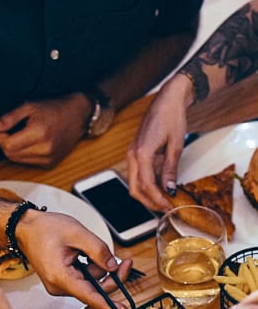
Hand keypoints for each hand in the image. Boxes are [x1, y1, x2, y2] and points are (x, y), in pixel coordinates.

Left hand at [0, 94, 90, 167]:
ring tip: (22, 135)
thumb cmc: (55, 108)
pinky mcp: (50, 164)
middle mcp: (44, 148)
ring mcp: (48, 158)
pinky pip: (28, 162)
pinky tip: (32, 142)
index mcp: (39, 133)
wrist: (78, 115)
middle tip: (9, 130)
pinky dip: (25, 154)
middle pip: (10, 154)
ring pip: (18, 160)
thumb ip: (10, 118)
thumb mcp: (30, 106)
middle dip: (5, 143)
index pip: (7, 144)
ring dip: (14, 149)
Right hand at [17, 210, 132, 308]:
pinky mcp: (61, 281)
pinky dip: (90, 269)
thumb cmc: (44, 230)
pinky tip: (86, 254)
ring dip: (99, 269)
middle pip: (93, 290)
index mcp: (60, 276)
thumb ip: (98, 250)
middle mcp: (58, 285)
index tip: (120, 308)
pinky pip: (83, 280)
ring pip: (90, 284)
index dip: (106, 303)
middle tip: (124, 262)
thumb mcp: (77, 233)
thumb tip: (112, 265)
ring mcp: (59, 285)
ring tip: (93, 248)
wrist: (26, 228)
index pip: (88, 295)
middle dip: (111, 276)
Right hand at [126, 74, 193, 209]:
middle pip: (135, 188)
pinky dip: (147, 185)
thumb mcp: (176, 144)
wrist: (167, 99)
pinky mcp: (136, 153)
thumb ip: (170, 168)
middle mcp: (132, 155)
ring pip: (134, 183)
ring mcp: (132, 154)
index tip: (169, 207)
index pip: (147, 185)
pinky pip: (138, 175)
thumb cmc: (172, 116)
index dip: (157, 199)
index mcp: (142, 153)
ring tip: (163, 201)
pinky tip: (160, 187)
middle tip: (165, 209)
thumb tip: (169, 188)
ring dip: (147, 195)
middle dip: (149, 202)